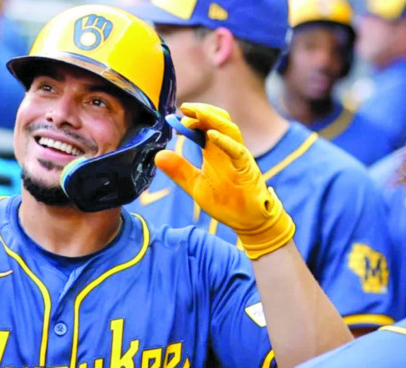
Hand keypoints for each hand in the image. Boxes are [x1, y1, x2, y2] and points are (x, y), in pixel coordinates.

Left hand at [155, 103, 294, 258]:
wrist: (247, 221)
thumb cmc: (226, 202)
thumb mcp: (195, 185)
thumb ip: (179, 170)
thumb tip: (158, 155)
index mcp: (215, 151)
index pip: (204, 126)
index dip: (190, 119)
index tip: (174, 120)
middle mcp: (227, 149)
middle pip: (218, 120)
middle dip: (202, 111)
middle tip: (184, 108)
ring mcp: (239, 157)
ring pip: (229, 129)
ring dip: (212, 119)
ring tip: (196, 114)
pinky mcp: (246, 168)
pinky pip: (238, 151)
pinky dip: (225, 142)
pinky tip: (211, 136)